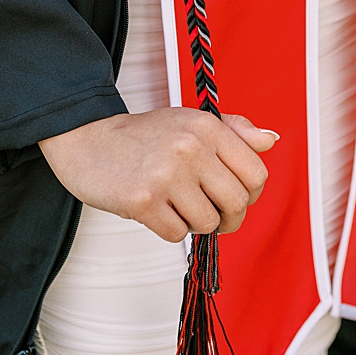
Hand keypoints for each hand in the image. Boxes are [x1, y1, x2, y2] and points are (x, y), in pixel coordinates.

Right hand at [39, 107, 277, 242]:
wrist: (84, 138)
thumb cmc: (142, 135)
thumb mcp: (188, 121)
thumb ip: (233, 130)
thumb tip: (271, 140)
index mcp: (206, 126)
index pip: (256, 175)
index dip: (249, 195)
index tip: (229, 196)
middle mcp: (189, 147)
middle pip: (237, 204)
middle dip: (227, 218)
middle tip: (207, 213)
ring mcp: (165, 174)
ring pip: (207, 223)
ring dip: (193, 223)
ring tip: (173, 205)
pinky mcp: (142, 199)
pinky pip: (176, 234)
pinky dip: (167, 229)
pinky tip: (153, 209)